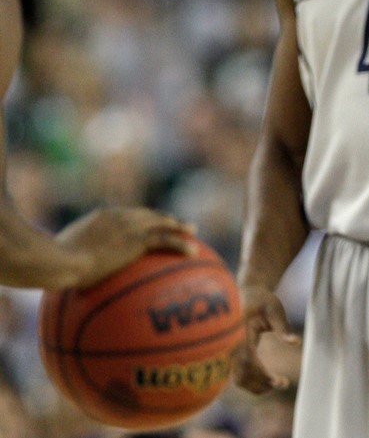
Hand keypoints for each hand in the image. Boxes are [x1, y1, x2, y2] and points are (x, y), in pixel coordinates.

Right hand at [55, 207, 196, 287]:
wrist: (59, 260)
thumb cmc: (52, 264)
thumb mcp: (60, 257)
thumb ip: (70, 259)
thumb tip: (66, 276)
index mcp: (101, 218)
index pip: (126, 214)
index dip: (140, 218)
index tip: (148, 223)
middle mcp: (118, 217)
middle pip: (146, 214)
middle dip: (162, 218)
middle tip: (175, 222)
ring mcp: (128, 227)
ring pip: (160, 223)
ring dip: (178, 226)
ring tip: (192, 231)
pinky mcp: (135, 240)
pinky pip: (165, 240)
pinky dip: (181, 244)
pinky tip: (193, 252)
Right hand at [233, 284, 299, 393]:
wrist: (243, 293)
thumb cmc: (260, 299)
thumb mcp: (274, 308)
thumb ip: (283, 326)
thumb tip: (295, 343)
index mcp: (239, 333)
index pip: (248, 361)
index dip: (262, 375)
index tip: (280, 382)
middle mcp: (229, 345)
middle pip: (241, 375)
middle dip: (261, 384)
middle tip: (284, 383)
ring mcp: (227, 352)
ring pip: (238, 378)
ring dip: (256, 386)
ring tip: (279, 383)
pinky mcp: (230, 355)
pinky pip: (237, 374)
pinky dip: (251, 381)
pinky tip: (268, 380)